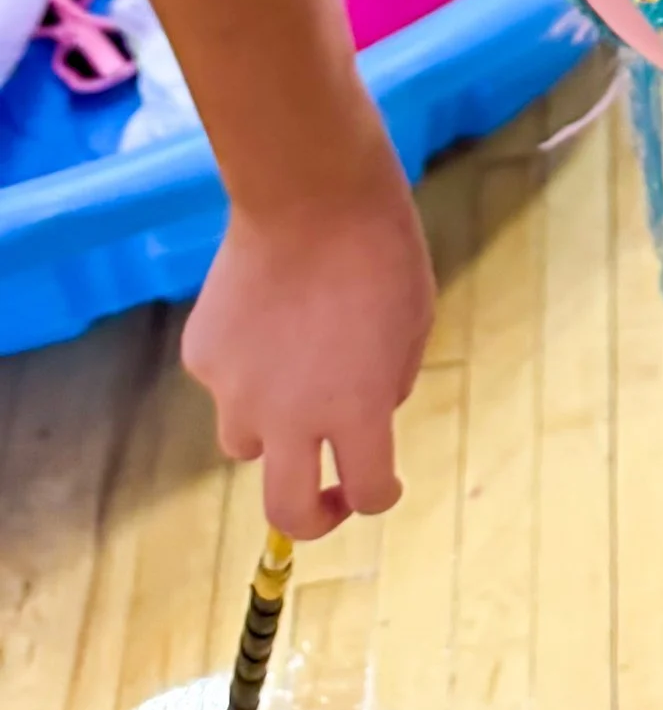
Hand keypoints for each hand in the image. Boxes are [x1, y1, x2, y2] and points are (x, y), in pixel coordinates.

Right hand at [183, 176, 435, 536]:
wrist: (312, 191)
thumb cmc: (381, 250)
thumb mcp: (414, 324)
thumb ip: (389, 385)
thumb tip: (365, 416)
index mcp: (355, 410)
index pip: (368, 491)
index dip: (379, 495)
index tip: (381, 483)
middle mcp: (289, 417)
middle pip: (286, 511)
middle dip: (311, 518)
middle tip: (325, 498)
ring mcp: (234, 391)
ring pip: (246, 444)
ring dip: (273, 429)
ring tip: (293, 367)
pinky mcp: (201, 357)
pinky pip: (224, 382)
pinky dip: (245, 367)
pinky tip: (265, 315)